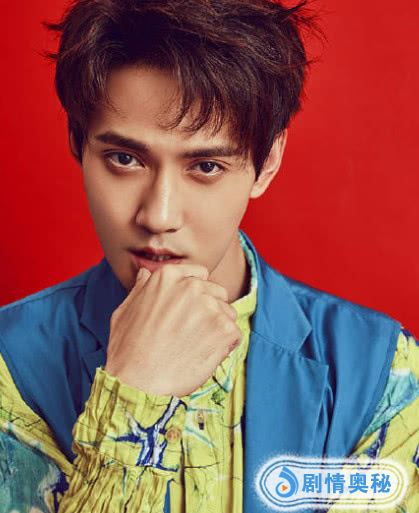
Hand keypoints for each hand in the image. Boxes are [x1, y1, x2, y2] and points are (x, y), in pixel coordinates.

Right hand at [105, 264, 240, 396]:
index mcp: (167, 277)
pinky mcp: (224, 329)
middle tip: (192, 333)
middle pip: (217, 292)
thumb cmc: (127, 351)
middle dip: (210, 310)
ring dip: (218, 328)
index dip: (197, 293)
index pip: (199, 274)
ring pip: (228, 313)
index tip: (189, 310)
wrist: (137, 384)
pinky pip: (235, 334)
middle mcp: (191, 286)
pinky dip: (225, 347)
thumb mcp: (125, 311)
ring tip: (196, 347)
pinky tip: (205, 356)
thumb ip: (141, 289)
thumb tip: (147, 274)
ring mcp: (210, 307)